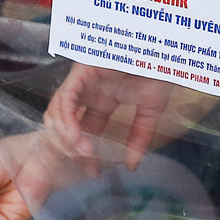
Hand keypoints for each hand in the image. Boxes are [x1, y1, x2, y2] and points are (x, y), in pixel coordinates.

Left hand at [46, 64, 173, 170]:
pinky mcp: (79, 73)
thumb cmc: (157, 70)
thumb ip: (140, 136)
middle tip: (85, 166)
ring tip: (81, 152)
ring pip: (59, 112)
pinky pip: (65, 98)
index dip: (87, 151)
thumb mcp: (151, 109)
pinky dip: (66, 119)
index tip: (94, 171)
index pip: (86, 129)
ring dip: (66, 135)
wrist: (160, 48)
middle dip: (71, 147)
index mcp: (102, 99)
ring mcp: (82, 82)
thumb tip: (133, 165)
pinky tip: (76, 136)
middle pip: (66, 123)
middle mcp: (87, 92)